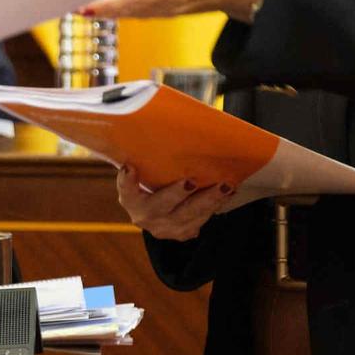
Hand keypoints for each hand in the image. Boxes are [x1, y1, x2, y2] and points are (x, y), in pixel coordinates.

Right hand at [116, 164, 232, 240]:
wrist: (159, 213)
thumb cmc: (154, 181)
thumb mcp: (146, 170)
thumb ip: (149, 156)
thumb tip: (166, 121)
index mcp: (130, 199)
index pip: (126, 189)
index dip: (126, 180)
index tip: (130, 167)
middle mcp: (144, 216)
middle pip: (161, 205)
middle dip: (177, 193)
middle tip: (192, 181)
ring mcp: (164, 228)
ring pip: (188, 216)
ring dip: (208, 201)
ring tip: (225, 186)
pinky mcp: (182, 233)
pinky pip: (201, 221)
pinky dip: (216, 206)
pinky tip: (229, 194)